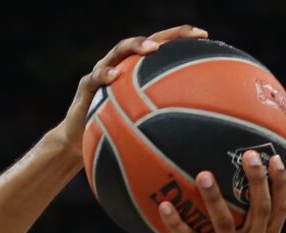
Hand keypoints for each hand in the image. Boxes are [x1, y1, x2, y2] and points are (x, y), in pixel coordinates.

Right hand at [53, 26, 207, 154]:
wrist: (80, 144)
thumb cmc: (115, 136)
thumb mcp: (143, 130)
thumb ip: (162, 124)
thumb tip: (196, 136)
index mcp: (138, 72)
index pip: (163, 48)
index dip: (183, 39)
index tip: (206, 37)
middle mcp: (123, 66)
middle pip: (147, 42)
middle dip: (168, 36)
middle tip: (189, 35)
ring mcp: (103, 72)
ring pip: (119, 51)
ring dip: (135, 47)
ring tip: (151, 49)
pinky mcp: (86, 86)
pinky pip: (95, 78)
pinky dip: (104, 75)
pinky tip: (114, 76)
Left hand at [159, 150, 285, 232]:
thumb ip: (274, 215)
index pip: (281, 208)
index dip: (280, 183)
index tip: (274, 157)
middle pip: (259, 211)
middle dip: (257, 182)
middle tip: (248, 155)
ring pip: (224, 224)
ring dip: (213, 198)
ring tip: (204, 174)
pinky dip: (176, 223)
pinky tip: (165, 205)